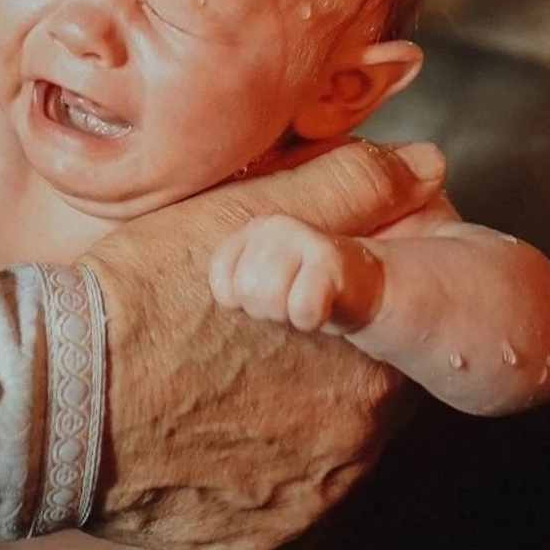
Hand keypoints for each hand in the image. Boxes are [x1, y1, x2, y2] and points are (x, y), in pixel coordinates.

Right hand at [82, 138, 445, 549]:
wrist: (53, 395)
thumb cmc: (151, 292)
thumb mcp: (251, 215)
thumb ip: (350, 187)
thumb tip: (425, 164)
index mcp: (370, 366)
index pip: (393, 327)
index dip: (348, 298)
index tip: (298, 284)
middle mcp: (351, 453)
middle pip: (358, 392)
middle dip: (319, 358)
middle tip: (249, 328)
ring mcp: (301, 511)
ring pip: (316, 449)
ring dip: (287, 415)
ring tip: (218, 374)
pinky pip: (268, 504)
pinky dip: (245, 470)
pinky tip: (200, 431)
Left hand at [209, 214, 384, 333]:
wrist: (365, 286)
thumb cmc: (302, 290)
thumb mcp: (261, 282)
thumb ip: (229, 288)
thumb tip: (184, 323)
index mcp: (251, 231)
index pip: (221, 282)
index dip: (240, 303)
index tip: (263, 298)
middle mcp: (273, 227)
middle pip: (245, 292)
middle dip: (266, 310)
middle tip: (290, 301)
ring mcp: (303, 237)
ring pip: (269, 299)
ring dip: (288, 314)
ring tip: (303, 301)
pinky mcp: (330, 260)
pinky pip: (303, 309)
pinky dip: (311, 320)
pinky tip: (325, 308)